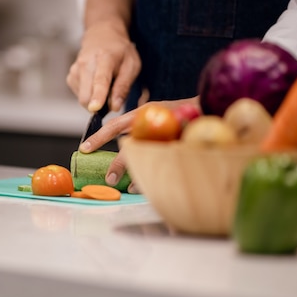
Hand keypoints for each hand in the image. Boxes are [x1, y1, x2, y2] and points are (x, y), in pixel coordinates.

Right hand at [66, 20, 140, 112]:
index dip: (98, 96)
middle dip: (99, 106)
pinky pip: (79, 96)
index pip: (100, 80)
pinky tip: (95, 83)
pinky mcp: (70, 77)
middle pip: (86, 95)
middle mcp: (85, 63)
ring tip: (105, 85)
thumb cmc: (120, 52)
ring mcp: (75, 70)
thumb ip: (123, 87)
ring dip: (95, 99)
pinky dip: (89, 95)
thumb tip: (115, 107)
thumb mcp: (132, 65)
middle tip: (112, 97)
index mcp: (104, 58)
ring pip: (82, 98)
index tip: (95, 108)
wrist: (102, 35)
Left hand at [79, 97, 199, 192]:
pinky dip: (152, 174)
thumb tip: (123, 150)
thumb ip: (142, 129)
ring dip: (134, 172)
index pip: (115, 125)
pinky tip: (145, 185)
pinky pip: (161, 160)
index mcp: (143, 113)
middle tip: (108, 179)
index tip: (84, 148)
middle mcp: (152, 120)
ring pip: (143, 154)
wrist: (212, 109)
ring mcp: (166, 130)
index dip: (99, 137)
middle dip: (117, 164)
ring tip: (127, 188)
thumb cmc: (183, 115)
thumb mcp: (159, 116)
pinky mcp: (179, 140)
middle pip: (128, 144)